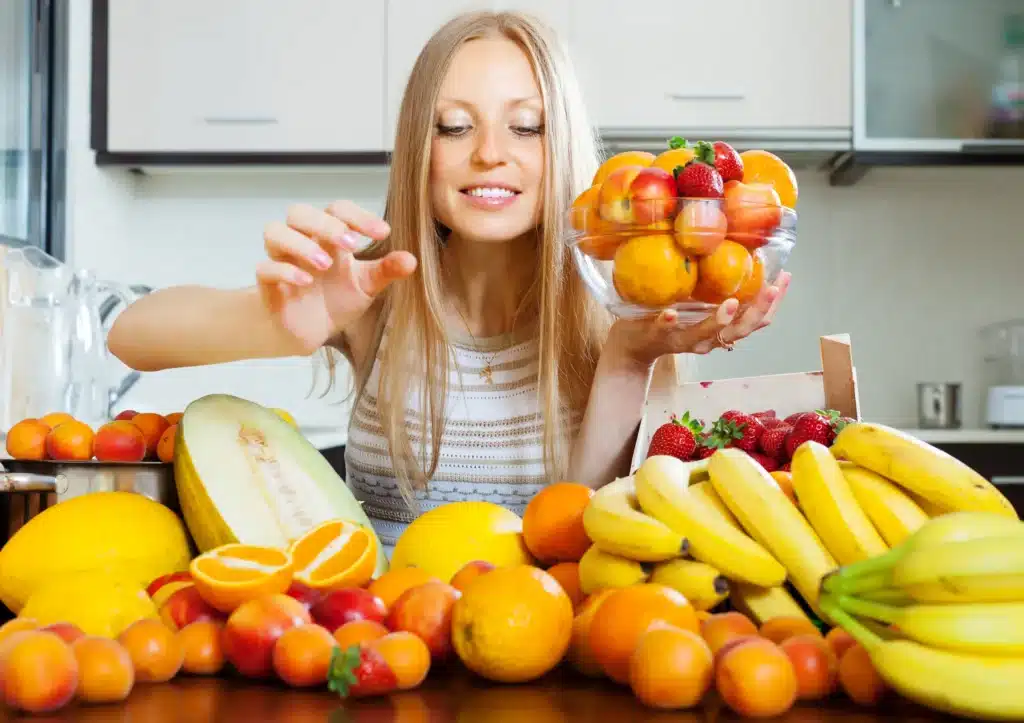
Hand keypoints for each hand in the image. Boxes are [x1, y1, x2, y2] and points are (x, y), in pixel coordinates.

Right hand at [257, 200, 417, 351]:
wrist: (310, 332)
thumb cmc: (336, 300)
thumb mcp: (367, 286)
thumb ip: (386, 271)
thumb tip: (412, 260)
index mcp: (329, 237)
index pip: (337, 209)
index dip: (358, 215)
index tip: (383, 232)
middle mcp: (303, 242)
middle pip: (300, 212)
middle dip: (325, 224)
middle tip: (351, 245)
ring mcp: (282, 260)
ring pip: (275, 231)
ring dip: (300, 243)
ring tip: (324, 264)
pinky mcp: (268, 285)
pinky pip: (264, 268)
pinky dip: (284, 270)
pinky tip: (305, 282)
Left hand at [607, 272, 790, 367]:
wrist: (632, 345)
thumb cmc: (671, 321)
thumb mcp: (700, 308)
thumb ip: (717, 294)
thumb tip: (737, 258)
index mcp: (720, 332)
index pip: (755, 321)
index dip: (773, 302)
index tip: (785, 277)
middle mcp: (706, 340)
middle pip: (739, 331)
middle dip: (757, 310)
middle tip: (772, 288)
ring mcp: (682, 339)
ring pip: (706, 334)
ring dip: (720, 319)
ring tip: (730, 302)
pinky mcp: (657, 336)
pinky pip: (664, 330)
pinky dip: (669, 322)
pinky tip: (673, 313)